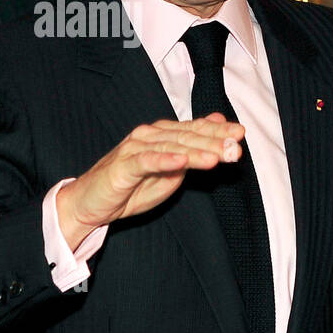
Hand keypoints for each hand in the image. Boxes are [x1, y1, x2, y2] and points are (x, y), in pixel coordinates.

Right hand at [55, 113, 245, 249]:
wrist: (91, 203)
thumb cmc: (131, 188)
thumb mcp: (170, 173)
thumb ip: (191, 154)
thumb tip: (215, 132)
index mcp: (163, 135)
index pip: (195, 129)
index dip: (218, 130)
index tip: (240, 134)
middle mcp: (150, 136)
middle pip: (187, 136)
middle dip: (214, 141)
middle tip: (235, 147)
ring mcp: (135, 148)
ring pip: (171, 147)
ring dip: (196, 151)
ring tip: (217, 156)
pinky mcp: (123, 165)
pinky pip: (147, 161)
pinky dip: (165, 160)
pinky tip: (181, 161)